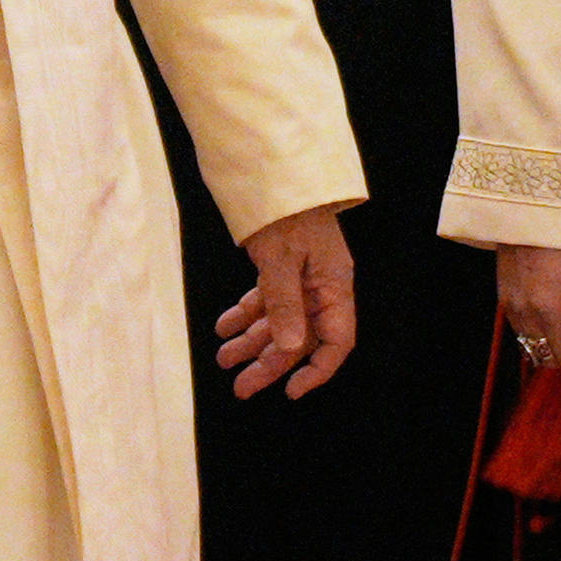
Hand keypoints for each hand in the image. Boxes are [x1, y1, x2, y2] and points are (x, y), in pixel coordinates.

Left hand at [216, 203, 356, 397]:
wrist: (275, 169)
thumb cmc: (286, 211)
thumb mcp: (281, 259)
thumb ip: (284, 304)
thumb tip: (290, 347)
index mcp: (333, 286)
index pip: (336, 342)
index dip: (316, 371)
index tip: (290, 390)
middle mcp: (320, 286)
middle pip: (300, 337)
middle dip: (270, 363)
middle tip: (241, 387)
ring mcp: (301, 276)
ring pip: (278, 320)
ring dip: (252, 341)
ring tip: (224, 359)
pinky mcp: (282, 266)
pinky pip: (265, 299)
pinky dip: (245, 314)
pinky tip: (224, 327)